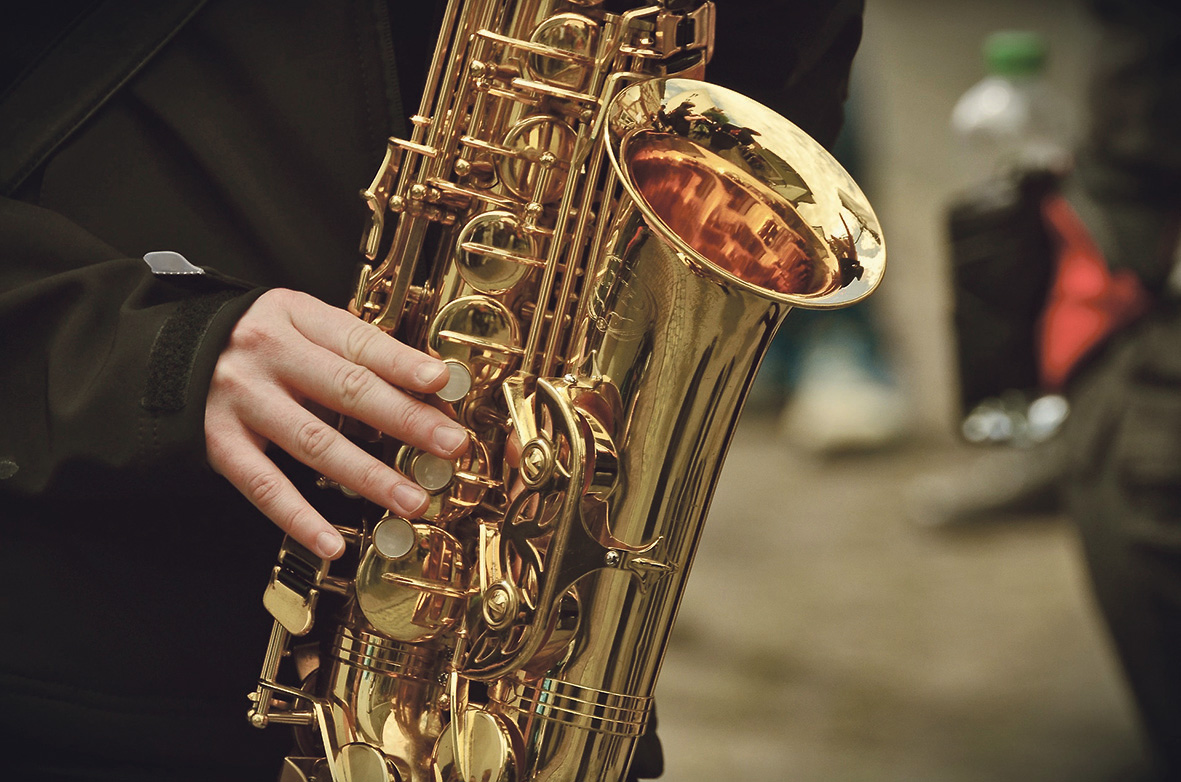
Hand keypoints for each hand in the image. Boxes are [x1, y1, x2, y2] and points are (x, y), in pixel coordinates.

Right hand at [204, 289, 467, 558]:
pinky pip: (265, 487)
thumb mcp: (296, 324)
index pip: (358, 340)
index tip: (442, 381)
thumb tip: (425, 391)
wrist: (156, 354)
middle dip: (405, 420)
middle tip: (449, 444)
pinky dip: (300, 518)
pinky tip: (333, 542)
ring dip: (369, 476)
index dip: (402, 362)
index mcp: (294, 317)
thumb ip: (350, 351)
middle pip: (347, 390)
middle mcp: (267, 356)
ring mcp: (241, 402)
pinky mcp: (218, 444)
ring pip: (315, 443)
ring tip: (411, 499)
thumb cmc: (249, 342)